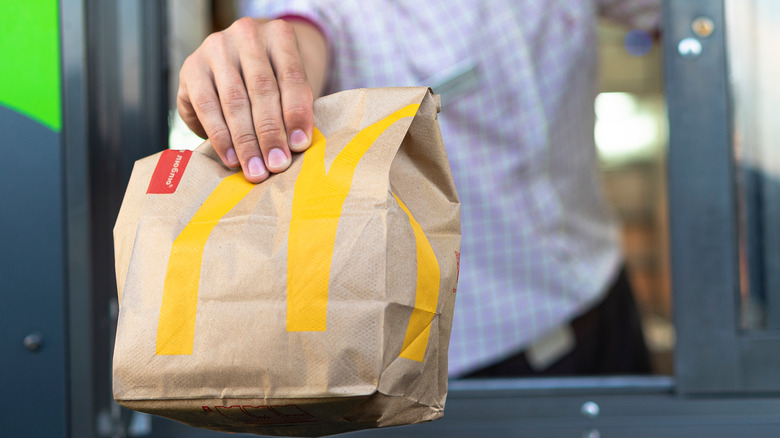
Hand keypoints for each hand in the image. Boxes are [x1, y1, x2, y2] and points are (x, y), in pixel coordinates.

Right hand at [177, 17, 327, 182]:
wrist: (238, 64)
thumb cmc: (273, 81)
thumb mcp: (289, 88)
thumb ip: (294, 110)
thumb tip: (295, 147)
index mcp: (279, 35)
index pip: (291, 76)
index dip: (296, 113)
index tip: (300, 145)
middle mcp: (246, 35)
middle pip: (262, 89)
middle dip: (270, 133)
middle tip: (277, 165)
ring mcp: (216, 48)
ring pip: (234, 100)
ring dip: (245, 141)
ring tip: (255, 169)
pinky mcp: (192, 68)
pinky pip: (207, 107)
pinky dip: (220, 137)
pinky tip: (231, 158)